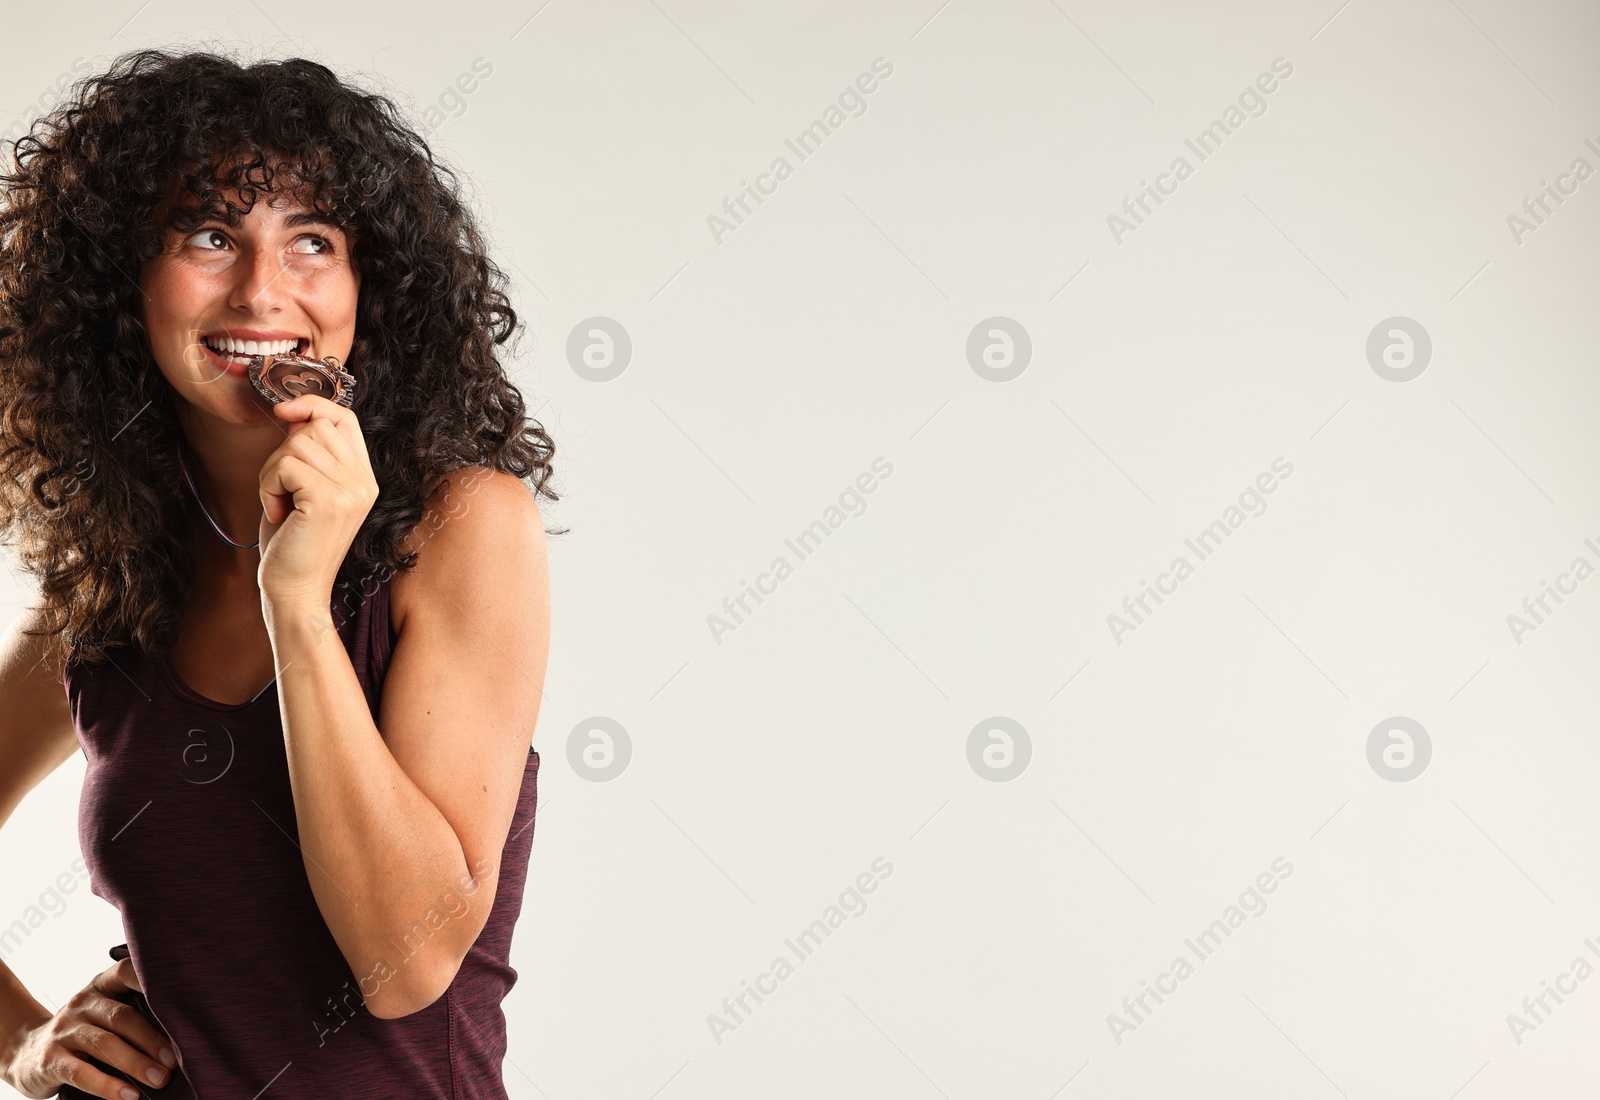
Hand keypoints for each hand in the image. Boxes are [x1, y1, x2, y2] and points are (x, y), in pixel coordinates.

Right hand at [2, 957, 174, 1098]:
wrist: (27, 1052)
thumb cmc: (84, 1033)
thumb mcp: (104, 1015)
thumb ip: (134, 1015)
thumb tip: (185, 1035)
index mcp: (101, 986)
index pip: (127, 972)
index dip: (151, 979)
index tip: (183, 993)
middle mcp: (82, 1003)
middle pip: (122, 1017)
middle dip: (152, 1039)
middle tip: (175, 1060)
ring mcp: (64, 1030)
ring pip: (105, 1044)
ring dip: (136, 1063)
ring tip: (160, 1079)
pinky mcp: (50, 1060)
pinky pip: (81, 1072)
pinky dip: (107, 1085)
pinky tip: (129, 1095)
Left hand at [257, 393, 378, 607]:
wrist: (295, 590)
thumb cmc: (292, 542)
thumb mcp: (305, 490)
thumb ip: (309, 454)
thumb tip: (294, 415)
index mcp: (364, 479)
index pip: (345, 419)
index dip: (313, 405)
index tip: (283, 412)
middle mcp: (364, 482)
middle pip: (315, 428)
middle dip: (283, 452)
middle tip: (281, 490)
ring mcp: (351, 491)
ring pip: (296, 444)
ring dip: (271, 471)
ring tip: (279, 504)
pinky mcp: (328, 500)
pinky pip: (285, 465)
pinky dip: (268, 486)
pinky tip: (277, 512)